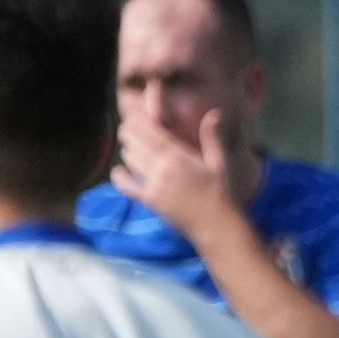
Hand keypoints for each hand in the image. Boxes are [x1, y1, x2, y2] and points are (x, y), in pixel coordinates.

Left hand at [113, 106, 242, 241]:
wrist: (217, 225)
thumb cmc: (221, 192)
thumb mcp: (218, 162)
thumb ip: (212, 137)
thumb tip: (215, 112)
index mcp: (179, 156)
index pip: (151, 131)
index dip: (137, 122)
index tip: (131, 117)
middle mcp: (163, 168)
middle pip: (136, 143)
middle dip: (128, 133)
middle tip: (125, 129)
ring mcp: (155, 184)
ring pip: (131, 160)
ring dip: (127, 150)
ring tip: (128, 145)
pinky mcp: (151, 201)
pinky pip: (128, 186)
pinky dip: (120, 178)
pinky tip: (117, 172)